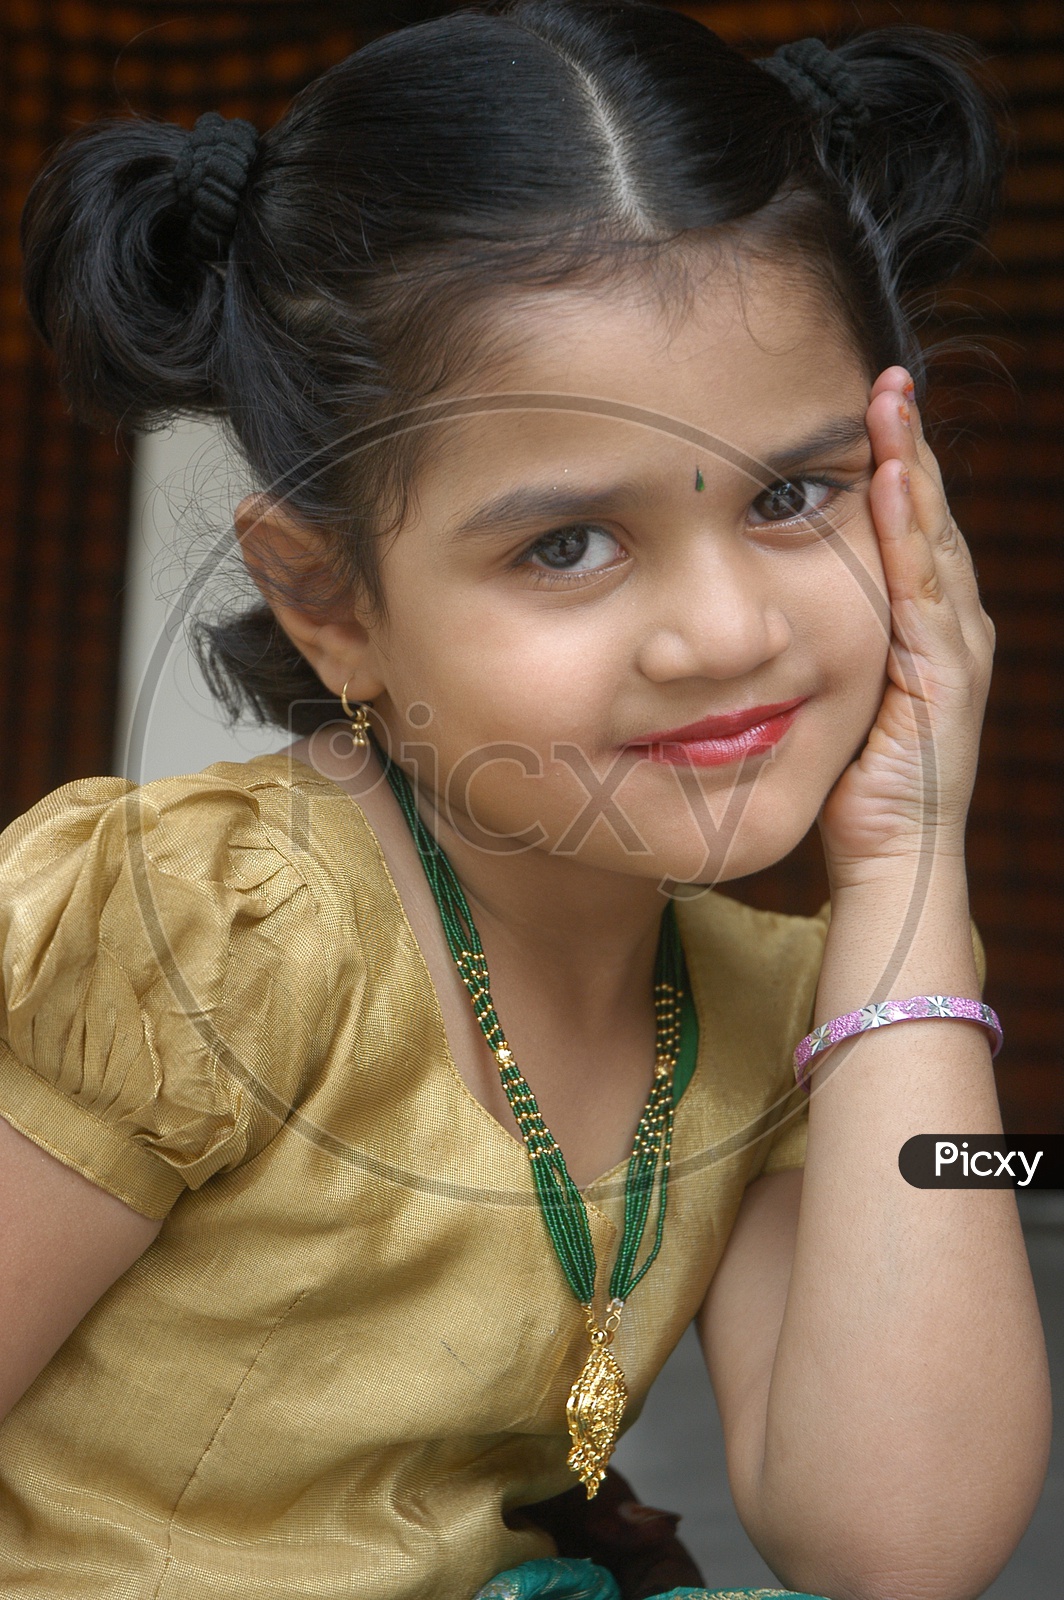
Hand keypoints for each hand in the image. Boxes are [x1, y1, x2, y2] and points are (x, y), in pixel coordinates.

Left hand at [818, 366, 994, 886]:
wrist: (894, 854)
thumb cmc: (857, 783)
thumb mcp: (836, 696)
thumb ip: (823, 645)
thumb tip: (767, 606)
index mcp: (926, 627)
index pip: (909, 530)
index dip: (895, 466)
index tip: (871, 406)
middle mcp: (952, 626)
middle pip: (929, 518)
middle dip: (910, 446)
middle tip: (887, 380)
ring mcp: (956, 647)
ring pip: (933, 539)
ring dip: (912, 469)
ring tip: (892, 406)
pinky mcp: (946, 675)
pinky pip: (925, 589)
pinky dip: (909, 534)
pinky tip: (891, 486)